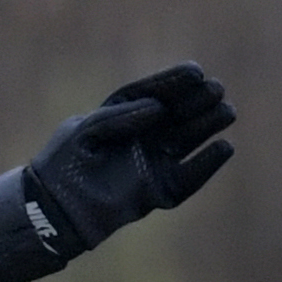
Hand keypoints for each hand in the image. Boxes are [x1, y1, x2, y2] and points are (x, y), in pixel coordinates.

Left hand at [18, 63, 236, 256]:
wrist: (55, 208)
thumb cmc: (63, 164)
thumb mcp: (86, 131)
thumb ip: (120, 117)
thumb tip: (158, 108)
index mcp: (123, 116)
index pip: (153, 94)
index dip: (174, 82)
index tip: (195, 72)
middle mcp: (143, 136)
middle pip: (176, 114)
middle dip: (197, 101)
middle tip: (216, 89)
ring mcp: (153, 162)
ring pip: (188, 140)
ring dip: (208, 125)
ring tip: (226, 111)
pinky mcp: (159, 190)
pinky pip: (189, 177)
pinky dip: (207, 164)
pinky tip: (224, 147)